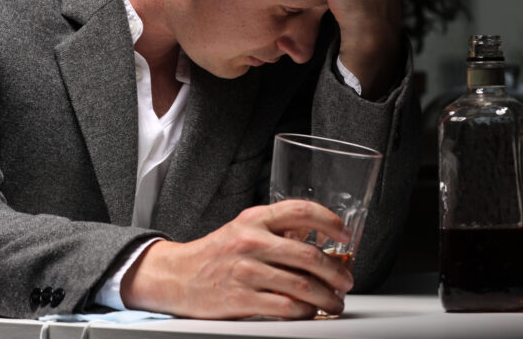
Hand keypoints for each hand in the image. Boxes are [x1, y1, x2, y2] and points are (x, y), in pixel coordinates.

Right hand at [120, 200, 354, 318]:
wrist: (177, 277)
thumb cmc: (215, 254)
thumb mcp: (243, 229)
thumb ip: (275, 230)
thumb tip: (314, 236)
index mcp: (254, 219)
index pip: (300, 211)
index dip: (329, 221)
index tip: (344, 234)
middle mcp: (251, 241)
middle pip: (308, 255)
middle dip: (336, 272)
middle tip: (345, 280)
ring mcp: (246, 270)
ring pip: (302, 285)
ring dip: (327, 296)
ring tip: (334, 301)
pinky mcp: (241, 298)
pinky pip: (286, 307)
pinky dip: (305, 312)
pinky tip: (309, 312)